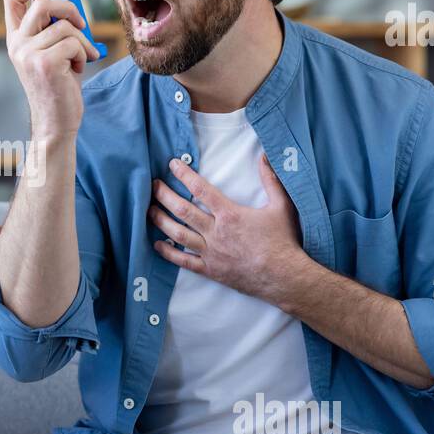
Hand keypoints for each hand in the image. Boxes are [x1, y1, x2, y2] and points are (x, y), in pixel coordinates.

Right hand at [3, 0, 99, 139]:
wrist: (56, 122)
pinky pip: (74, 43)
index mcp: (15, 40)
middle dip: (69, 9)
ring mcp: (28, 54)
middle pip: (42, 4)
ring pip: (65, 27)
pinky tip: (78, 68)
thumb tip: (67, 0)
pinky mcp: (45, 63)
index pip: (11, 0)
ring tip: (82, 58)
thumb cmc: (59, 87)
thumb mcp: (52, 53)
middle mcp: (17, 45)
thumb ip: (53, 28)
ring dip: (82, 41)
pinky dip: (84, 53)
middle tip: (82, 24)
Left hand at [148, 152, 306, 301]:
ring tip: (149, 210)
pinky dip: (169, 253)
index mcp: (230, 214)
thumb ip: (272, 180)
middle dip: (164, 195)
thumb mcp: (282, 206)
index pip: (201, 189)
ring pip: (178, 234)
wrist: (284, 277)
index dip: (184, 175)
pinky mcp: (211, 270)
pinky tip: (157, 245)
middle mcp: (216, 232)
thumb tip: (266, 156)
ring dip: (161, 221)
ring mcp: (211, 252)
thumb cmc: (283, 241)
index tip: (172, 164)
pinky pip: (184, 261)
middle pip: (183, 210)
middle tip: (152, 185)